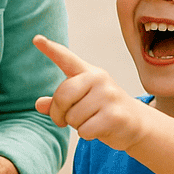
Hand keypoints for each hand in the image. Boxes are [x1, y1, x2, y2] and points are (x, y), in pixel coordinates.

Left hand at [33, 34, 145, 150]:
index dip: (50, 49)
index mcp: (87, 72)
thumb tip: (38, 104)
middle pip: (62, 96)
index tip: (36, 39)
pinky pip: (84, 130)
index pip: (66, 58)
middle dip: (58, 113)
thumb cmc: (101, 110)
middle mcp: (98, 79)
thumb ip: (58, 102)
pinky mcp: (114, 116)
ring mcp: (109, 96)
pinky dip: (86, 134)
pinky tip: (99, 129)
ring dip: (76, 125)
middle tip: (65, 120)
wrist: (136, 124)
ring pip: (72, 117)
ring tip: (91, 121)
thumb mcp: (80, 102)